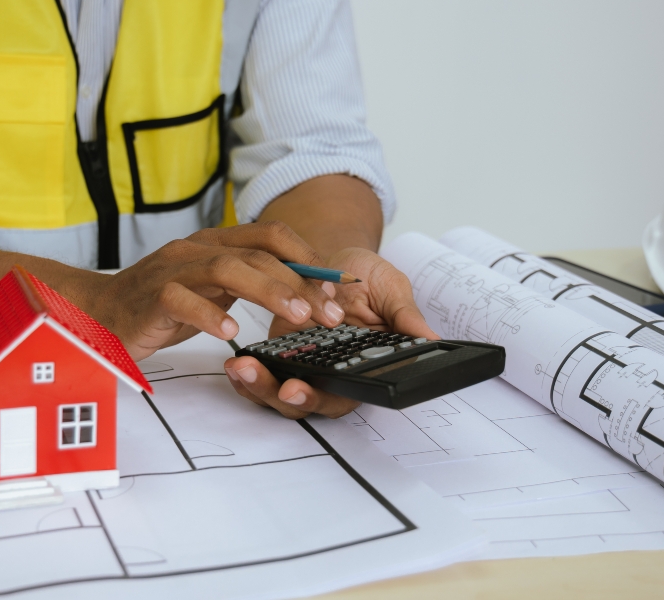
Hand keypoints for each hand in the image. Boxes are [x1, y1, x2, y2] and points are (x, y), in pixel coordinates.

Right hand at [77, 221, 346, 360]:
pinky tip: (230, 332)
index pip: (272, 236)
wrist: (99, 313)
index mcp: (216, 243)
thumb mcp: (213, 289)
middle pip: (258, 254)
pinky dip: (209, 314)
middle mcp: (197, 249)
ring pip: (227, 269)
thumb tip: (303, 288)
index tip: (337, 289)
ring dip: (268, 291)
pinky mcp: (151, 298)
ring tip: (296, 316)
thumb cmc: (160, 304)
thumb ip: (249, 282)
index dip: (309, 259)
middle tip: (328, 313)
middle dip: (300, 282)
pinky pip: (182, 300)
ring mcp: (173, 270)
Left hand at [224, 247, 436, 419]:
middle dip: (283, 398)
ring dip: (259, 387)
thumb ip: (404, 314)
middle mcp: (330, 374)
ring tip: (241, 368)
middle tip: (269, 384)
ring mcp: (302, 366)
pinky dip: (245, 375)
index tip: (298, 390)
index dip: (322, 398)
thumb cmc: (364, 278)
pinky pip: (262, 375)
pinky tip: (233, 363)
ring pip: (278, 395)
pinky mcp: (279, 355)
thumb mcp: (390, 287)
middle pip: (307, 403)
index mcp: (362, 366)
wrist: (333, 261)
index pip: (345, 394)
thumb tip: (430, 340)